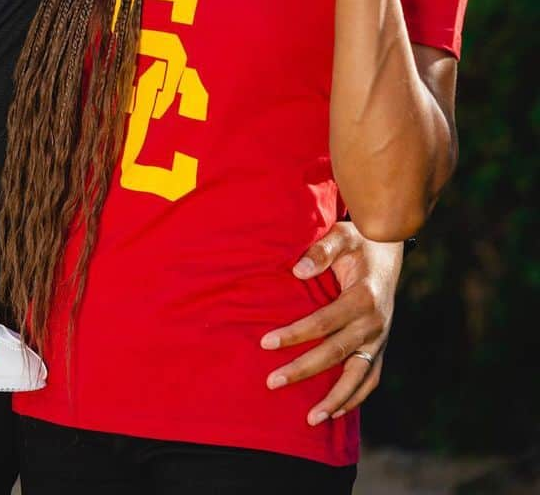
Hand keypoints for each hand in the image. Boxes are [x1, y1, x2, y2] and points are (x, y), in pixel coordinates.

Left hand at [261, 222, 401, 424]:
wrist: (389, 249)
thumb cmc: (359, 241)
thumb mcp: (342, 235)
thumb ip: (320, 251)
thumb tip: (297, 271)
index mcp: (364, 298)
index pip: (323, 322)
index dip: (295, 334)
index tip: (266, 343)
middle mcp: (375, 324)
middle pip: (336, 354)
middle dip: (303, 370)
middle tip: (272, 382)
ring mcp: (380, 339)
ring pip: (357, 377)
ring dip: (335, 399)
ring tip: (311, 419)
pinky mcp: (380, 347)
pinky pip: (370, 379)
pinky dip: (355, 398)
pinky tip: (335, 411)